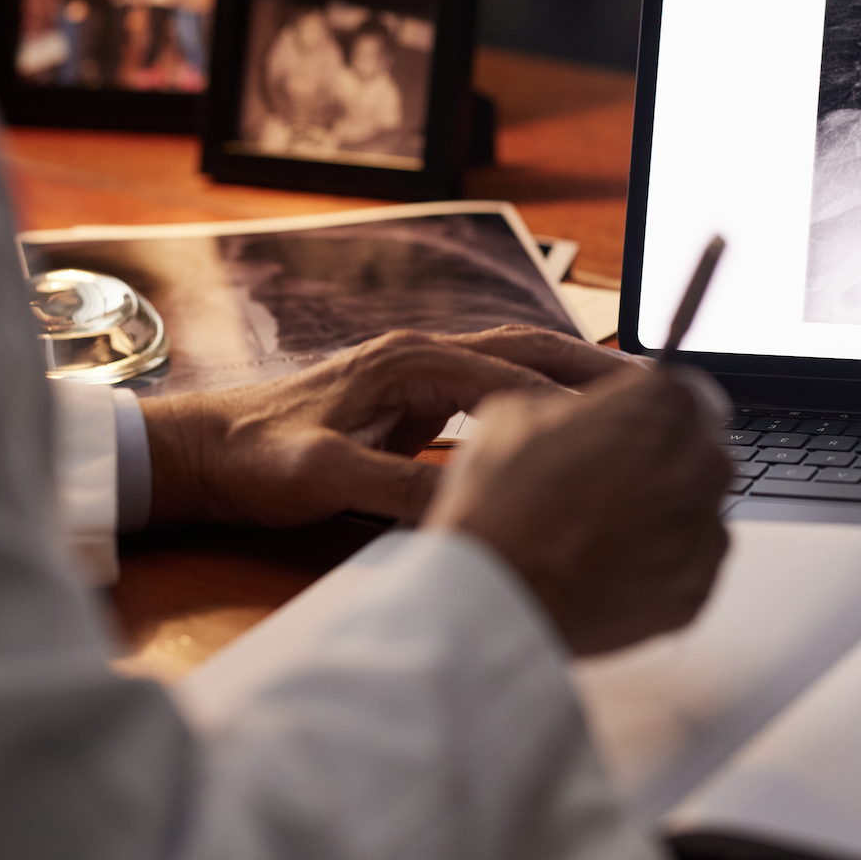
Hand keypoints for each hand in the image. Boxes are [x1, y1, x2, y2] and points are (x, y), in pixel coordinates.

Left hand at [139, 326, 628, 528]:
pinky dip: (534, 397)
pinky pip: (489, 386)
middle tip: (659, 395)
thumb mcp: (324, 480)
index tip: (632, 416)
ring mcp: (413, 372)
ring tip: (631, 405)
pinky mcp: (407, 395)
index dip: (574, 396)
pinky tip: (563, 426)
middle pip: (526, 351)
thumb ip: (395, 490)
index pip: (513, 373)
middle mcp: (418, 354)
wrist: (202, 451)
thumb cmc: (256, 459)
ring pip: (512, 364)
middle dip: (593, 370)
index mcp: (408, 363)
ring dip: (567, 379)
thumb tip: (467, 507)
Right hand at [425, 368, 730, 656]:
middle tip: (608, 479)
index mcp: (661, 406)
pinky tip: (612, 565)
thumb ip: (573, 403)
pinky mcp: (697, 584)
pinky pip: (690, 560)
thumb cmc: (506, 506)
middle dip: (662, 458)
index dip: (650, 408)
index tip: (630, 423)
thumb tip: (582, 414)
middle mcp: (700, 462)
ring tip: (602, 529)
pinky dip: (662, 560)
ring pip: (697, 507)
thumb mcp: (517, 415)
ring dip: (662, 510)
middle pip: (699, 448)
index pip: (686, 389)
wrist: (501, 599)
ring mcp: (704, 528)